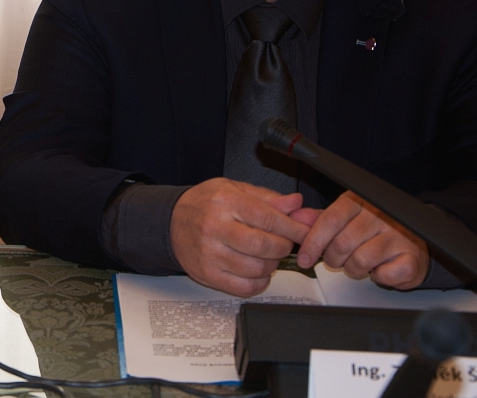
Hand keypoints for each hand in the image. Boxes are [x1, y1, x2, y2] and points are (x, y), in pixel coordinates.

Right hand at [170, 178, 309, 296]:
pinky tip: (256, 271)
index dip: (294, 228)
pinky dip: (259, 282)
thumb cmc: (204, 204)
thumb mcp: (234, 190)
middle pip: (264, 246)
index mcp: (225, 201)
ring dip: (271, 265)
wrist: (170, 222)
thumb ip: (267, 199)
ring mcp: (210, 253)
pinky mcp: (207, 273)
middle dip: (283, 247)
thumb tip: (296, 204)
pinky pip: (244, 286)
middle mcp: (215, 227)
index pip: (269, 218)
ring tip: (267, 255)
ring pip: (256, 268)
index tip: (307, 232)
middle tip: (283, 243)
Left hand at [291, 191, 428, 288]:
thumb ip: (320, 219)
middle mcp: (381, 215)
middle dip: (333, 259)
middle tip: (336, 261)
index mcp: (360, 201)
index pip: (330, 220)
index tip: (304, 258)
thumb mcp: (345, 219)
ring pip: (360, 260)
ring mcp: (399, 236)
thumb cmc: (375, 231)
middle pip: (342, 243)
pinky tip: (379, 269)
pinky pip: (384, 274)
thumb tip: (297, 218)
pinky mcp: (412, 257)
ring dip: (353, 269)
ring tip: (358, 263)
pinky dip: (377, 277)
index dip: (313, 241)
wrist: (413, 242)